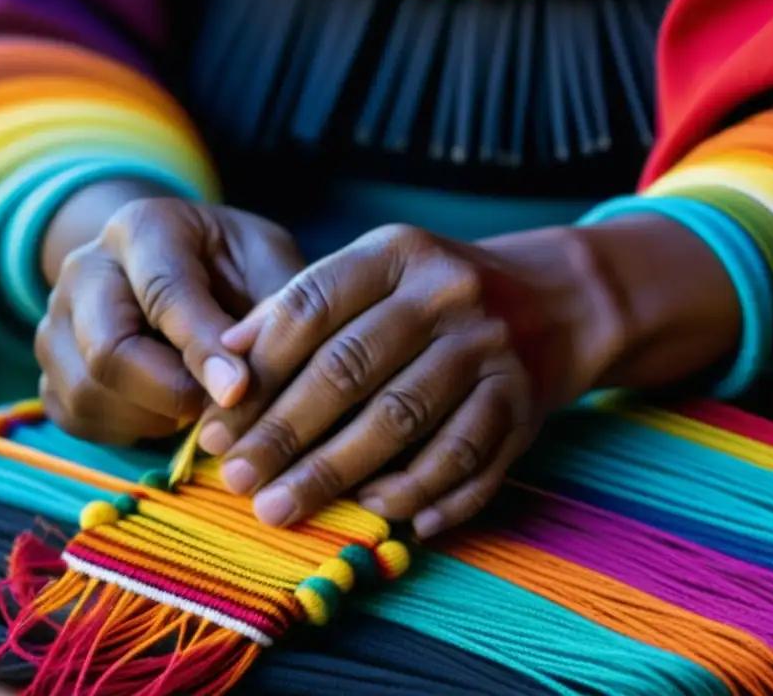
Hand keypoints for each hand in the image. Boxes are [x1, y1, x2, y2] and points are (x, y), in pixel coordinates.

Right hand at [35, 197, 303, 443]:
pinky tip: (167, 412)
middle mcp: (85, 271)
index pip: (163, 292)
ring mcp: (55, 322)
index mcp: (142, 229)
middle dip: (172, 394)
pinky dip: (129, 431)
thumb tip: (250, 371)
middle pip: (108, 351)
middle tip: (223, 409)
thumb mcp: (264, 260)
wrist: (172, 263)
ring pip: (88, 394)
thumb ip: (271, 306)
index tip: (238, 389)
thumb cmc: (229, 264)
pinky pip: (78, 419)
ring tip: (200, 405)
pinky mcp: (49, 370)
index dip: (201, 347)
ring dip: (154, 418)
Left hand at [198, 224, 626, 536]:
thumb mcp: (373, 275)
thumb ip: (300, 307)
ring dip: (335, 474)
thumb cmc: (433, 296)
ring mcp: (490, 349)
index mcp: (396, 252)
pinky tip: (379, 520)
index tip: (217, 426)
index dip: (257, 372)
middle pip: (349, 369)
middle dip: (284, 432)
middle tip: (238, 479)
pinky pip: (466, 461)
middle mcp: (446, 294)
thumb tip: (225, 360)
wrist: (555, 301)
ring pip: (401, 420)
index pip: (311, 307)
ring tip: (282, 508)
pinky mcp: (524, 403)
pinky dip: (421, 495)